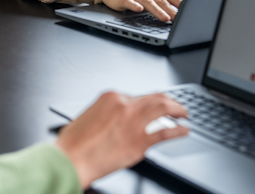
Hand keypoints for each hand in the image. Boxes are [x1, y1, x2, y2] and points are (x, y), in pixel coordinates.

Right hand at [55, 92, 188, 189]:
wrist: (71, 158)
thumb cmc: (74, 142)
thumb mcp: (89, 115)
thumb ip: (106, 113)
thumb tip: (115, 119)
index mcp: (110, 97)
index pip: (137, 96)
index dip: (147, 103)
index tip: (151, 108)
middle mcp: (125, 105)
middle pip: (154, 97)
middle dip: (168, 100)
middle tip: (176, 106)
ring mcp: (134, 123)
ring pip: (163, 108)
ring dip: (177, 109)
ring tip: (183, 114)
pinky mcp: (140, 142)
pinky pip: (165, 133)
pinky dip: (178, 131)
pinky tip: (183, 131)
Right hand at [101, 0, 186, 21]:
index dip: (180, 1)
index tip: (190, 9)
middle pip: (161, 0)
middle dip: (171, 9)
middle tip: (180, 18)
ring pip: (147, 2)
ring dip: (157, 10)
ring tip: (165, 18)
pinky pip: (129, 2)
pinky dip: (134, 5)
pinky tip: (138, 9)